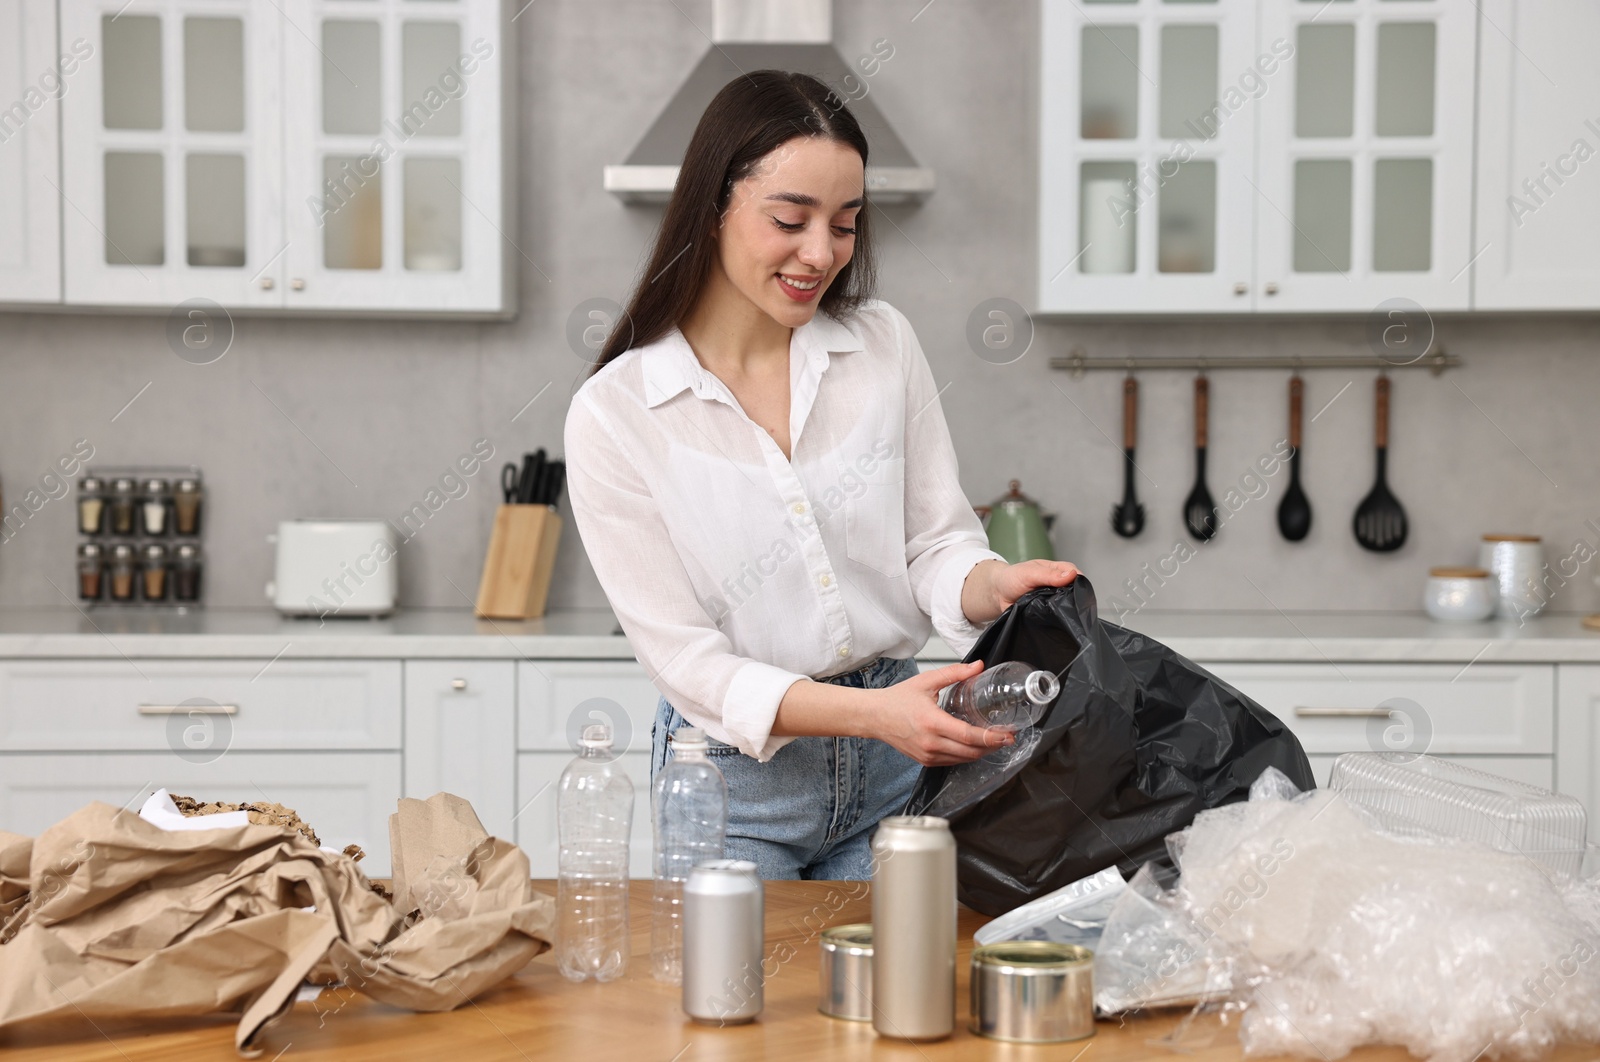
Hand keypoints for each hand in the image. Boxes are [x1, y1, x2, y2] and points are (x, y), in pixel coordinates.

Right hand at [865, 660, 1014, 766]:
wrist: (874, 717)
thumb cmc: (897, 699)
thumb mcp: (927, 681)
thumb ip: (955, 673)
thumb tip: (979, 666)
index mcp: (932, 722)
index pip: (968, 736)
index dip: (991, 737)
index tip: (1007, 734)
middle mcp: (931, 743)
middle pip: (971, 752)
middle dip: (993, 746)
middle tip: (1007, 737)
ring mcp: (928, 755)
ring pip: (964, 760)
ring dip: (981, 752)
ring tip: (994, 740)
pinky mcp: (925, 761)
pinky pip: (953, 762)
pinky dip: (966, 755)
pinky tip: (974, 745)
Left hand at [964, 559, 1080, 625]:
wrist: (996, 594)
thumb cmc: (1012, 578)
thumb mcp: (1029, 572)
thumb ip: (1048, 574)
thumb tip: (1072, 574)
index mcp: (1056, 571)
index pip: (1075, 574)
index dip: (1079, 583)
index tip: (1079, 592)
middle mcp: (1058, 586)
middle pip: (1075, 592)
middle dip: (1075, 599)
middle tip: (1071, 607)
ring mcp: (1053, 601)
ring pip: (1067, 606)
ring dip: (1065, 610)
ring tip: (1063, 615)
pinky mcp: (1047, 615)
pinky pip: (1056, 618)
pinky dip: (1057, 620)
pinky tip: (1056, 623)